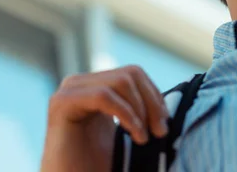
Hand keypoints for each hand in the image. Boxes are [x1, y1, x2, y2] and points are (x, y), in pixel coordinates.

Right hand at [40, 65, 168, 171]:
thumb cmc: (98, 166)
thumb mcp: (126, 132)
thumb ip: (140, 112)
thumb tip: (175, 99)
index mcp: (96, 88)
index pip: (134, 74)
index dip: (154, 94)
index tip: (165, 122)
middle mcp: (80, 84)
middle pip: (130, 74)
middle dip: (152, 101)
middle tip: (161, 131)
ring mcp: (69, 91)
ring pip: (120, 81)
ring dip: (141, 109)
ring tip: (145, 137)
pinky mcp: (61, 104)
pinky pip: (104, 96)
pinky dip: (127, 114)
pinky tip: (136, 135)